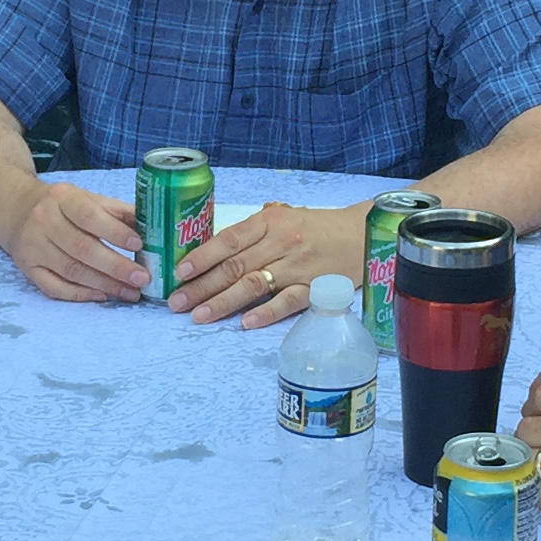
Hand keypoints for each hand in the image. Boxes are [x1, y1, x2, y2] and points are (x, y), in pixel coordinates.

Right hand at [10, 182, 146, 302]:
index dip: (114, 232)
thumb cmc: (63, 206)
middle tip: (142, 279)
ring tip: (131, 292)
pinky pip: (55, 288)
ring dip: (105, 284)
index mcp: (63, 198)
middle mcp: (44, 221)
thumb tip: (153, 228)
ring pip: (71, 271)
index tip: (139, 245)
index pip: (89, 216)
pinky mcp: (28, 269)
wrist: (17, 210)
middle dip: (115, 266)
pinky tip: (103, 297)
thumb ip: (118, 212)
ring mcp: (34, 247)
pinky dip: (80, 295)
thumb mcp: (88, 198)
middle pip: (81, 248)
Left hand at [168, 200, 367, 327]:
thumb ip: (252, 230)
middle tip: (177, 302)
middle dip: (202, 286)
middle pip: (235, 266)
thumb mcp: (283, 216)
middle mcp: (281, 242)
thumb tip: (211, 245)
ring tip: (199, 316)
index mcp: (269, 221)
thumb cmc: (316, 227)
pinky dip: (266, 312)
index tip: (180, 271)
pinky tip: (246, 323)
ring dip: (223, 302)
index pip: (229, 239)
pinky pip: (287, 302)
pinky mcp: (315, 288)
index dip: (203, 255)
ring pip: (254, 285)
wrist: (362, 235)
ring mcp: (298, 266)